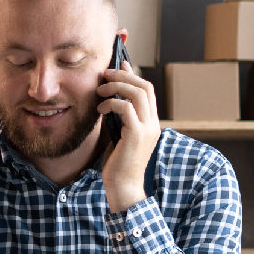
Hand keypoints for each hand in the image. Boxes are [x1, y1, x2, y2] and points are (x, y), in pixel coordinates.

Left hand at [97, 60, 160, 212]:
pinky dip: (112, 104)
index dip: (133, 74)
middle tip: (105, 73)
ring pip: (138, 93)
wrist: (122, 188)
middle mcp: (153, 124)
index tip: (119, 65)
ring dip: (117, 86)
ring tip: (100, 89)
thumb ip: (117, 118)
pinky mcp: (137, 135)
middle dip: (124, 75)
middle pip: (144, 86)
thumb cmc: (117, 165)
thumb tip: (107, 99)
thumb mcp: (117, 135)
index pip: (147, 90)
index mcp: (151, 123)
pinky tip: (100, 109)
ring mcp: (148, 129)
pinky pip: (126, 109)